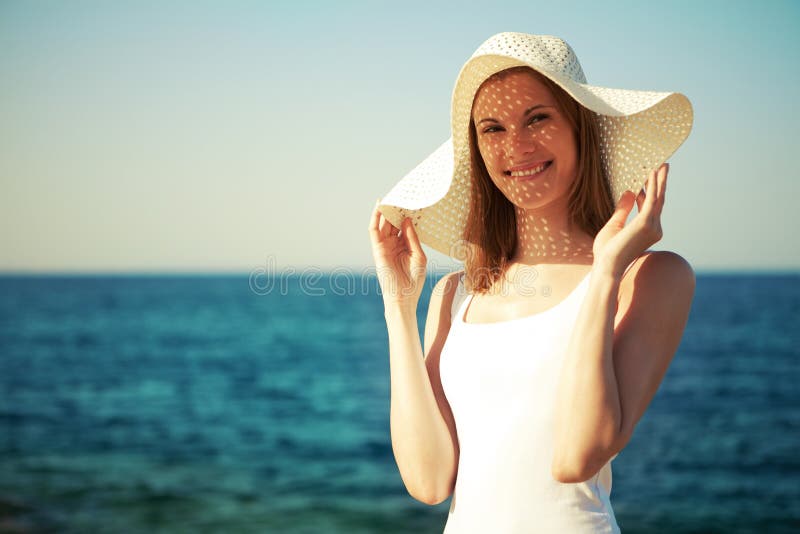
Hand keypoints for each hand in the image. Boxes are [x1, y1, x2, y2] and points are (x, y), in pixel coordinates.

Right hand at [368, 200, 427, 310]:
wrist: (403, 298)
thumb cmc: (413, 280)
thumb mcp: (418, 256)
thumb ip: (412, 237)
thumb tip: (407, 219)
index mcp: (404, 245)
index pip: (404, 225)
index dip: (408, 212)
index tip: (415, 200)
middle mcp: (393, 243)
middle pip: (393, 221)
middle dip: (397, 208)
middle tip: (403, 192)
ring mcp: (384, 245)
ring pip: (383, 223)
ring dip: (386, 209)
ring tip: (392, 194)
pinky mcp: (376, 249)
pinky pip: (373, 230)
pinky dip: (375, 217)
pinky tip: (380, 206)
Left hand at [592, 163, 667, 277]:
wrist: (606, 266)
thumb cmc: (608, 251)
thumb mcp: (614, 225)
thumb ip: (623, 209)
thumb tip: (630, 192)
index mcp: (647, 230)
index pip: (649, 207)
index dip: (645, 192)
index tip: (641, 180)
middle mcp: (654, 228)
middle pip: (658, 200)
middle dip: (660, 182)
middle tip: (663, 165)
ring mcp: (653, 226)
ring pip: (657, 198)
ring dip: (659, 180)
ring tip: (662, 164)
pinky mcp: (646, 223)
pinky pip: (652, 199)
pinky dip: (653, 185)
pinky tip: (653, 173)